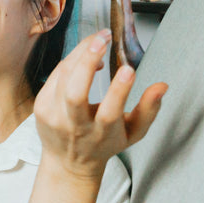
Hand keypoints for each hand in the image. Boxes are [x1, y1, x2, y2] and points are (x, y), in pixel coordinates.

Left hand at [33, 29, 167, 181]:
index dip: (119, 90)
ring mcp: (54, 117)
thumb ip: (149, 110)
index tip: (128, 69)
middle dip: (87, 62)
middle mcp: (75, 127)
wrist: (68, 164)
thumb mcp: (133, 133)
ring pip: (64, 77)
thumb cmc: (104, 144)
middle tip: (103, 39)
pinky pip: (56, 75)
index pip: (109, 112)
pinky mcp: (41, 106)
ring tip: (99, 41)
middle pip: (75, 92)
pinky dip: (71, 60)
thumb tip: (162, 86)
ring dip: (81, 53)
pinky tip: (85, 56)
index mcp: (101, 134)